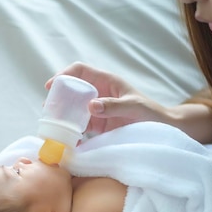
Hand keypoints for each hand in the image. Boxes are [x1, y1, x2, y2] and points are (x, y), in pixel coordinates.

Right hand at [46, 62, 171, 134]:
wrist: (163, 130)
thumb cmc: (152, 113)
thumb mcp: (134, 107)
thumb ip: (113, 106)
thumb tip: (90, 106)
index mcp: (107, 82)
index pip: (80, 71)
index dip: (64, 75)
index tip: (52, 86)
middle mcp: (99, 94)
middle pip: (72, 90)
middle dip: (59, 98)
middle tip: (48, 110)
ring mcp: (97, 111)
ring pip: (74, 109)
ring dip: (62, 116)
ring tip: (52, 126)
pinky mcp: (99, 126)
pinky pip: (80, 127)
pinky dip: (72, 132)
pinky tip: (66, 140)